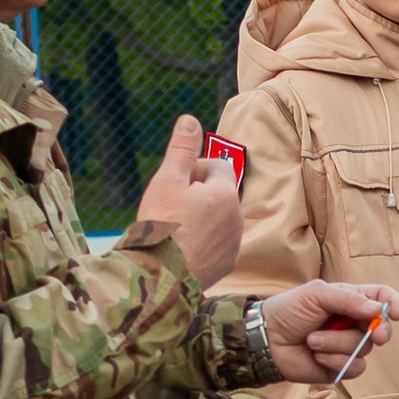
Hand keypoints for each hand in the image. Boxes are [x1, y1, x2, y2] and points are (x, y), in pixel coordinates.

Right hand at [134, 115, 242, 286]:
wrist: (161, 278)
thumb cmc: (162, 226)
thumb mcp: (168, 180)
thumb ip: (182, 149)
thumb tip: (190, 120)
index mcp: (226, 194)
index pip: (217, 166)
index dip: (193, 171)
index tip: (174, 185)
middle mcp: (237, 218)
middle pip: (217, 193)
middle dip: (195, 195)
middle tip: (169, 209)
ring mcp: (233, 244)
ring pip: (216, 219)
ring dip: (198, 219)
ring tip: (173, 231)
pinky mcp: (226, 265)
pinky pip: (215, 244)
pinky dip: (201, 242)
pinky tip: (180, 250)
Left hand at [261, 279, 398, 383]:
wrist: (266, 339)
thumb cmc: (288, 310)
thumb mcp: (317, 294)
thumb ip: (349, 300)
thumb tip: (378, 311)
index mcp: (351, 300)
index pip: (382, 297)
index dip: (394, 303)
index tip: (396, 313)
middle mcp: (353, 323)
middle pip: (382, 328)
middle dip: (380, 331)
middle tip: (375, 335)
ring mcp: (347, 346)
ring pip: (364, 349)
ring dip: (337, 344)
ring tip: (313, 340)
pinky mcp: (340, 367)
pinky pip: (354, 367)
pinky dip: (334, 361)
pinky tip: (316, 355)